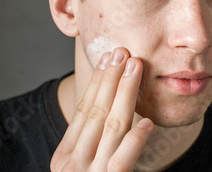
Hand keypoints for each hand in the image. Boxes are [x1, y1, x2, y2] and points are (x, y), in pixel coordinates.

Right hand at [50, 47, 153, 170]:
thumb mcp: (82, 166)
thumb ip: (91, 144)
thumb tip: (109, 105)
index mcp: (63, 156)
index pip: (83, 110)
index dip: (97, 82)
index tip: (107, 57)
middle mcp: (73, 164)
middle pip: (96, 113)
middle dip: (111, 78)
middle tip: (122, 52)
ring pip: (112, 128)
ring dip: (125, 93)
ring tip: (136, 67)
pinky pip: (121, 161)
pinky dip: (134, 140)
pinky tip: (148, 122)